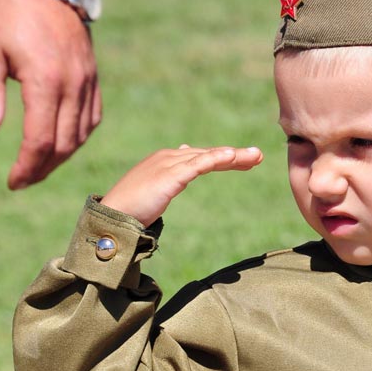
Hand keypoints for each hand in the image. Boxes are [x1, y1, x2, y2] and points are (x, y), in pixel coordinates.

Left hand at [0, 0, 101, 189]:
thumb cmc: (10, 17)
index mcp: (46, 80)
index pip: (41, 140)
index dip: (27, 167)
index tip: (14, 181)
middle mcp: (73, 85)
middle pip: (64, 145)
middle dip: (42, 169)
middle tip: (23, 180)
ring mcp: (87, 83)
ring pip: (80, 136)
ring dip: (60, 157)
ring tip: (39, 167)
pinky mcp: (93, 79)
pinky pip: (92, 119)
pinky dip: (78, 138)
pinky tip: (62, 144)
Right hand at [100, 145, 263, 226]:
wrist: (114, 216)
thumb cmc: (132, 208)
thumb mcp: (155, 190)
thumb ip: (171, 178)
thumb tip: (182, 165)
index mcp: (167, 161)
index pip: (201, 157)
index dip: (223, 158)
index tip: (245, 161)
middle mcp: (169, 157)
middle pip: (209, 154)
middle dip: (235, 155)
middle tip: (258, 156)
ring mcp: (170, 164)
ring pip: (208, 157)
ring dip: (233, 156)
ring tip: (255, 157)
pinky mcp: (170, 175)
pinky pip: (199, 164)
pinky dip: (217, 158)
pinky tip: (232, 157)